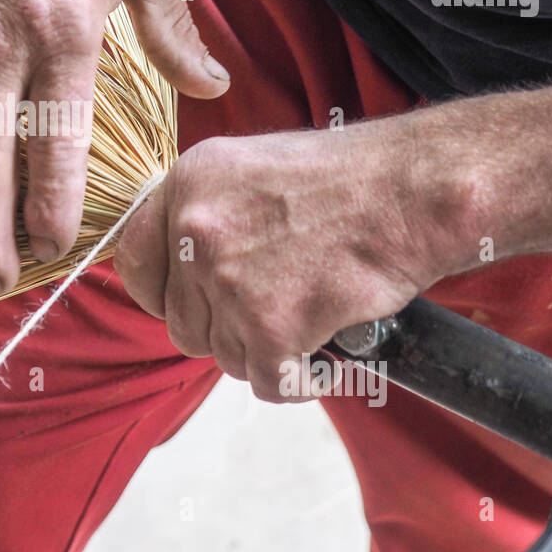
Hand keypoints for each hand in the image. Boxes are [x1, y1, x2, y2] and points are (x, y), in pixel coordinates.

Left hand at [114, 121, 474, 399]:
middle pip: (182, 323)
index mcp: (186, 184)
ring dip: (265, 352)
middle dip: (225, 329)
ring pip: (224, 355)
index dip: (162, 294)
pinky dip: (298, 380)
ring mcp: (229, 280)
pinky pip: (266, 381)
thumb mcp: (250, 170)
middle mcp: (195, 230)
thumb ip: (207, 218)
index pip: (134, 264)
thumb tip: (182, 273)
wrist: (416, 189)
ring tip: (309, 324)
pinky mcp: (270, 325)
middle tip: (274, 314)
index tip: (192, 304)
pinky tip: (326, 357)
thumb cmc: (350, 179)